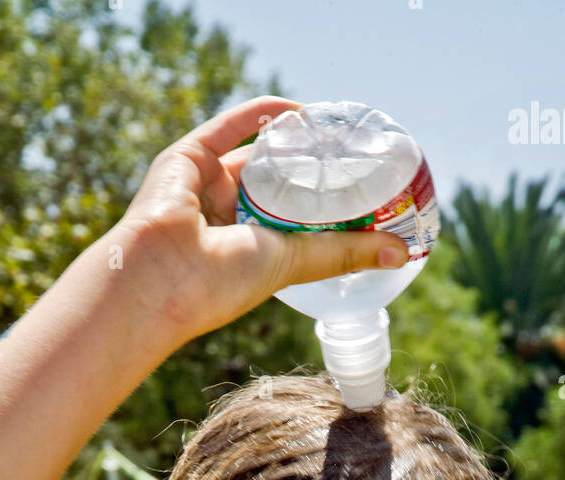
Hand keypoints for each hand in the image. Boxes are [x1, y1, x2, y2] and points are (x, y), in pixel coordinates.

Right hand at [115, 95, 409, 351]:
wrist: (160, 276)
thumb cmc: (220, 284)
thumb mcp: (296, 264)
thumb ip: (344, 252)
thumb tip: (404, 254)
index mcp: (245, 251)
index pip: (290, 224)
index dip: (323, 209)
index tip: (362, 197)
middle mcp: (224, 219)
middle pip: (276, 186)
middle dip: (311, 173)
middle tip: (353, 160)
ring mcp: (204, 187)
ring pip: (257, 157)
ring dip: (292, 144)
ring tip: (333, 134)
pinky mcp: (187, 158)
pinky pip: (230, 128)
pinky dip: (263, 115)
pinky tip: (297, 111)